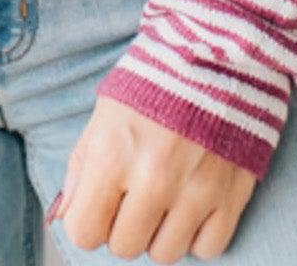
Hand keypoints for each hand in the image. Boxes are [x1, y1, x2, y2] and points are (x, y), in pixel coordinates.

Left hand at [51, 95, 256, 260]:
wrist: (217, 51)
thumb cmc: (154, 80)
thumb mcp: (105, 112)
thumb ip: (81, 167)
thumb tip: (66, 216)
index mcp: (114, 155)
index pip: (84, 233)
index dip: (89, 220)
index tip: (101, 202)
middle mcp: (153, 180)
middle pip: (125, 247)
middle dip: (124, 225)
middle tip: (135, 194)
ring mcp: (196, 191)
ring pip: (165, 255)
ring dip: (160, 232)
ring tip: (165, 197)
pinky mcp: (231, 196)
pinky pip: (208, 250)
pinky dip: (198, 234)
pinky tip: (193, 203)